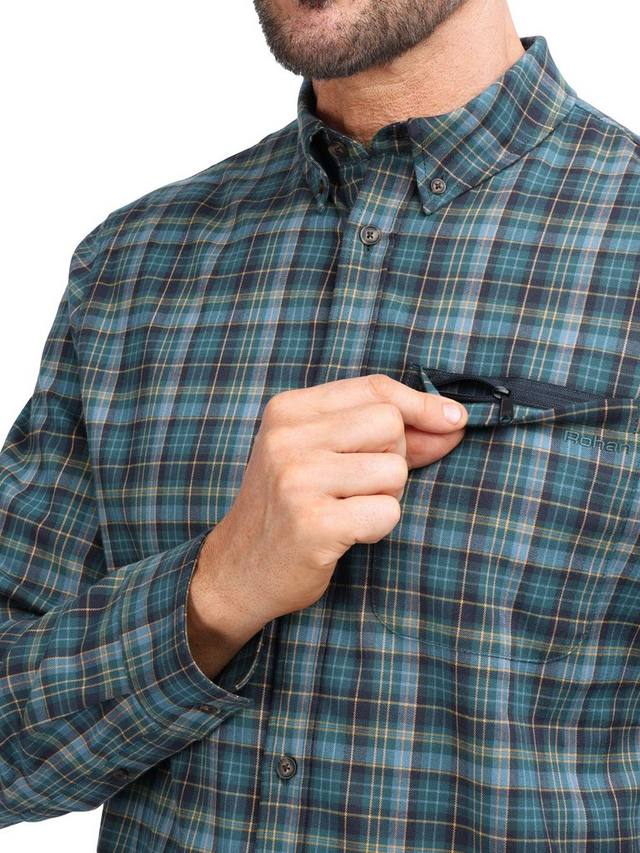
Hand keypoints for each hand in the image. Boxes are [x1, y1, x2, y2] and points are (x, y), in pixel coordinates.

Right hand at [189, 373, 466, 643]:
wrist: (240, 569)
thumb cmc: (292, 506)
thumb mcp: (324, 454)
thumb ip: (386, 434)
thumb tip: (454, 421)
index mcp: (289, 410)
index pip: (374, 388)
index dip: (421, 404)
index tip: (453, 420)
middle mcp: (288, 438)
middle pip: (389, 424)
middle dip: (393, 457)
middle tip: (358, 485)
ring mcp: (297, 480)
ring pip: (393, 470)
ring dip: (385, 496)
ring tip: (347, 509)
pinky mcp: (313, 524)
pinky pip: (387, 512)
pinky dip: (378, 527)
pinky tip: (345, 534)